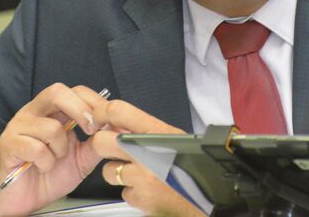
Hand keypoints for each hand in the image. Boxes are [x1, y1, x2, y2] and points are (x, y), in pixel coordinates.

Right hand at [0, 84, 109, 216]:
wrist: (25, 199)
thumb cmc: (50, 175)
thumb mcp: (81, 157)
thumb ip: (97, 142)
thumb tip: (119, 130)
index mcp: (53, 110)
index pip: (75, 91)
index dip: (94, 101)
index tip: (107, 121)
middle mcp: (34, 112)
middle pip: (57, 92)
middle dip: (80, 110)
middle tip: (90, 131)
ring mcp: (18, 126)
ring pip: (51, 127)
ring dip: (61, 149)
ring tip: (55, 159)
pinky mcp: (9, 144)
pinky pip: (36, 148)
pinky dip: (46, 162)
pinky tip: (42, 167)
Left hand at [92, 101, 204, 216]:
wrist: (210, 197)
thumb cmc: (195, 167)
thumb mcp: (175, 138)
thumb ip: (147, 130)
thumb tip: (119, 120)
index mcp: (158, 132)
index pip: (117, 111)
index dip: (101, 113)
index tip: (98, 118)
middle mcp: (148, 152)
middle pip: (101, 142)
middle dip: (103, 146)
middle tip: (113, 149)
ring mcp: (143, 176)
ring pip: (108, 171)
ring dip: (118, 173)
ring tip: (139, 173)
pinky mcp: (140, 197)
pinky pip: (124, 191)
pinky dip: (132, 191)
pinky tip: (148, 188)